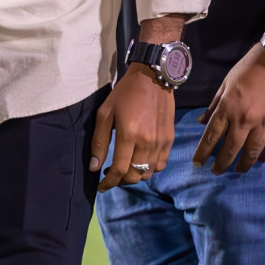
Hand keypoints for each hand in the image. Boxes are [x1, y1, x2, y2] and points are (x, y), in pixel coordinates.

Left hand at [89, 65, 174, 190]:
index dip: (109, 182)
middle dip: (120, 181)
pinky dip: (149, 169)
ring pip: (148, 173)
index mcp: (130, 135)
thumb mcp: (105, 113)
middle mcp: (148, 142)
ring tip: (123, 168)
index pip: (120, 170)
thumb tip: (93, 166)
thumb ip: (99, 142)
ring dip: (134, 176)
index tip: (100, 186)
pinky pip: (160, 165)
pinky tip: (139, 161)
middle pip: (135, 175)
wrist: (152, 78)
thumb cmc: (124, 94)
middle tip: (110, 175)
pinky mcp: (170, 140)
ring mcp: (162, 142)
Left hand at [193, 43, 264, 174]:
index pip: (212, 135)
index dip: (204, 152)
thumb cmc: (250, 68)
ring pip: (253, 151)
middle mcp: (245, 119)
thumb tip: (202, 122)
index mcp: (228, 107)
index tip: (198, 164)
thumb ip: (215, 104)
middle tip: (216, 173)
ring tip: (238, 171)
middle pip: (231, 148)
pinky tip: (262, 161)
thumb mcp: (226, 82)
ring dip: (244, 164)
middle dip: (222, 163)